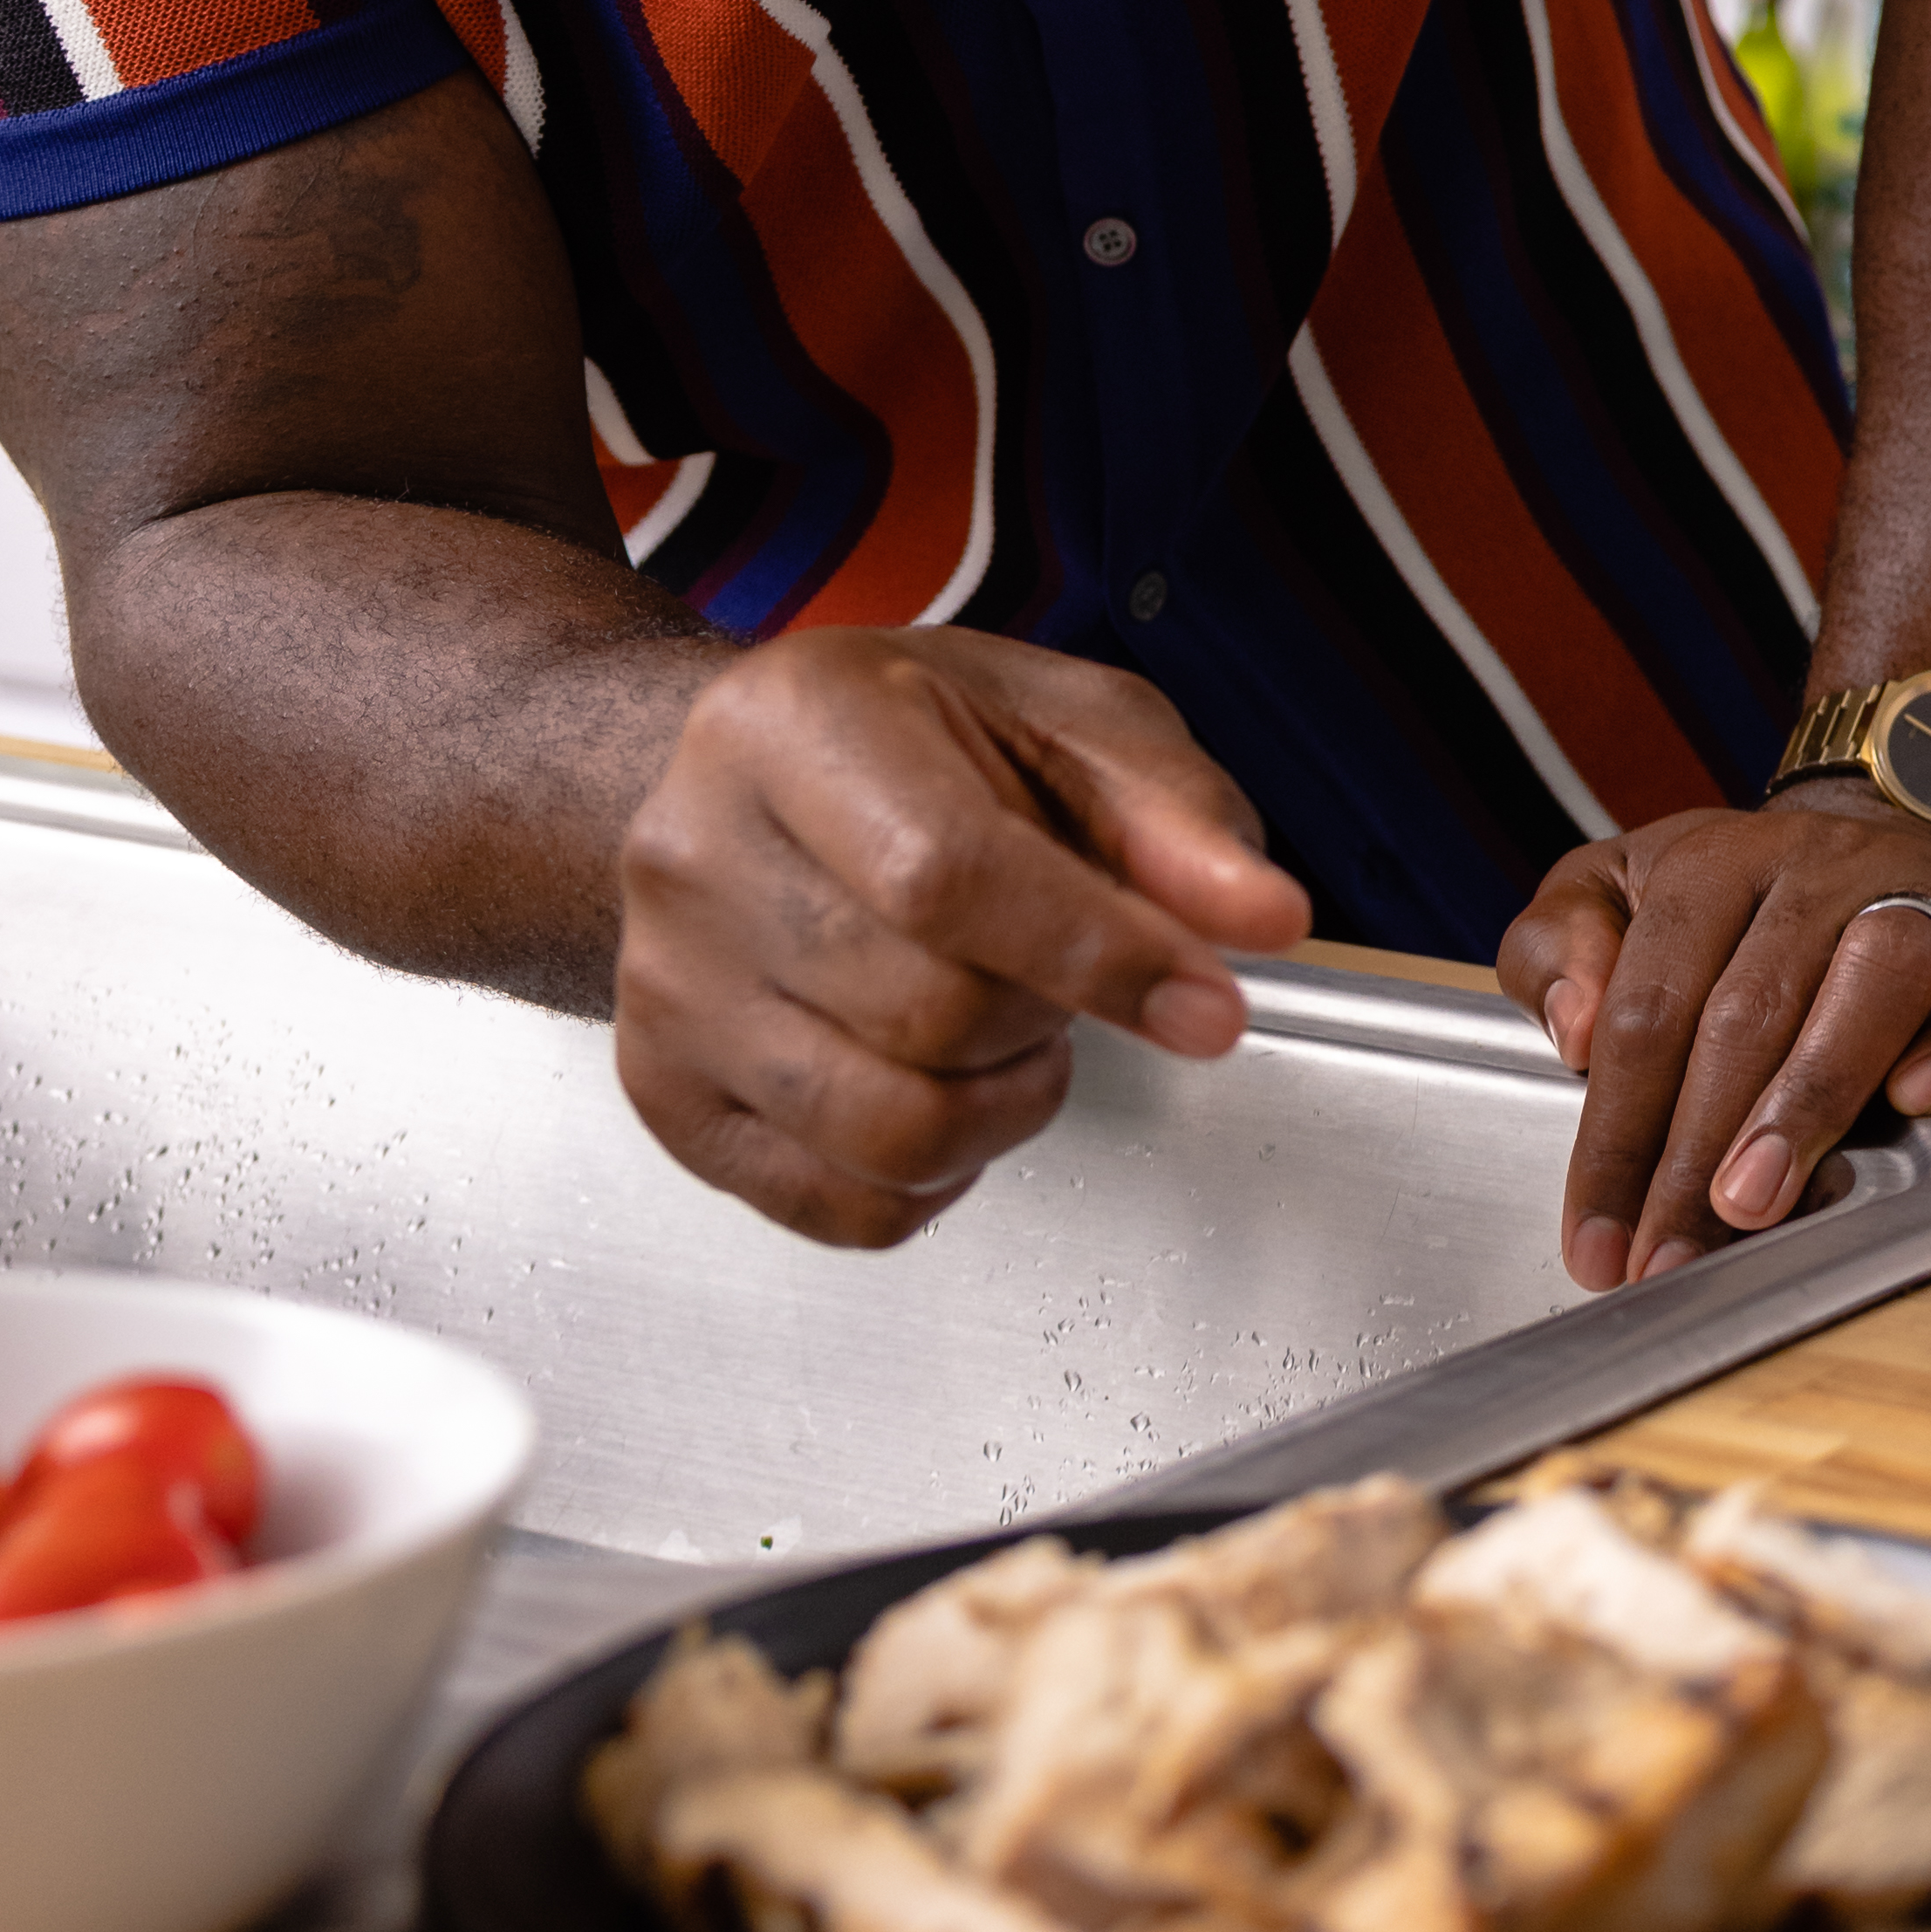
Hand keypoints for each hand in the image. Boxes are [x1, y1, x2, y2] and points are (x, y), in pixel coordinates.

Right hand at [613, 631, 1309, 1251]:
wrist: (754, 781)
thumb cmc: (914, 743)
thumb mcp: (1068, 725)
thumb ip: (1177, 819)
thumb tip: (1263, 919)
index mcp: (791, 725)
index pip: (948, 875)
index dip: (1101, 955)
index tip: (1209, 1004)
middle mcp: (698, 855)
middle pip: (929, 1013)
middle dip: (1051, 1015)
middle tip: (1061, 966)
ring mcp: (667, 988)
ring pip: (887, 1129)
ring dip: (1005, 1105)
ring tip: (1012, 1027)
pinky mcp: (666, 1095)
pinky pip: (839, 1206)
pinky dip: (937, 1181)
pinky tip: (950, 1092)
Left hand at [1501, 796, 1930, 1284]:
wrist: (1890, 837)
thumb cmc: (1738, 905)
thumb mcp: (1612, 898)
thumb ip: (1557, 952)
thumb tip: (1574, 1027)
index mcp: (1713, 861)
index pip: (1649, 1005)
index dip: (1616, 1133)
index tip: (1598, 1237)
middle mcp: (1823, 866)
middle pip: (1751, 1006)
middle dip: (1698, 1144)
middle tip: (1671, 1246)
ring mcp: (1929, 893)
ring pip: (1874, 979)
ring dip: (1810, 1097)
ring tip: (1757, 1199)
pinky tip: (1919, 1098)